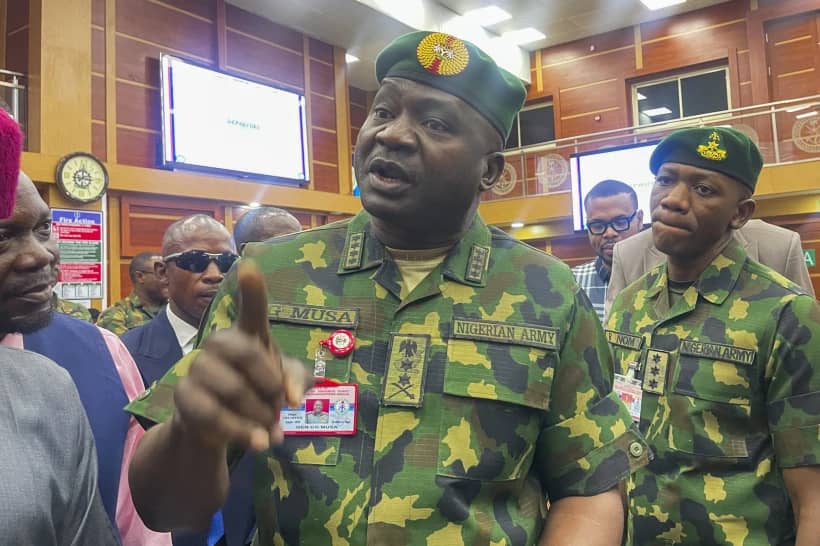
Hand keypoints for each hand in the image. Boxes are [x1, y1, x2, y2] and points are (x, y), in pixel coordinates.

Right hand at [173, 261, 308, 451]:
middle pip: (250, 354)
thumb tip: (293, 396)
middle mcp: (219, 342)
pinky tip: (257, 443)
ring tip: (271, 430)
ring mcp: (198, 366)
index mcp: (248, 335)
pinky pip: (214, 415)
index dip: (252, 288)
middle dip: (271, 387)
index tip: (249, 266)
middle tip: (282, 409)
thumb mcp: (286, 386)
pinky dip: (241, 432)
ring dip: (259, 415)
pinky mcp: (184, 395)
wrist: (220, 426)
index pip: (251, 308)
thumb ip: (298, 382)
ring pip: (234, 389)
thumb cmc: (258, 393)